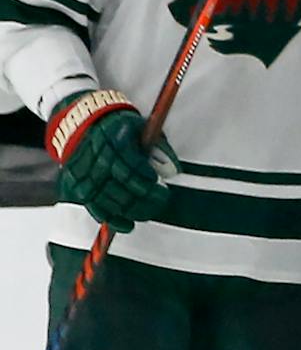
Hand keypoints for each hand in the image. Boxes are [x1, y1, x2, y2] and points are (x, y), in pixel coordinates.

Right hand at [46, 89, 175, 231]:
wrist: (87, 123)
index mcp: (113, 136)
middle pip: (118, 181)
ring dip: (130, 209)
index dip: (142, 174)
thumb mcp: (143, 128)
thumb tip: (174, 170)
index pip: (127, 160)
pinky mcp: (76, 184)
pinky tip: (127, 225)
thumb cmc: (122, 129)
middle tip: (161, 200)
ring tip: (149, 213)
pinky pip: (93, 206)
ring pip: (106, 197)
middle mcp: (95, 154)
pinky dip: (111, 218)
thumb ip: (158, 147)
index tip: (156, 181)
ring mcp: (83, 170)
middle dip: (143, 195)